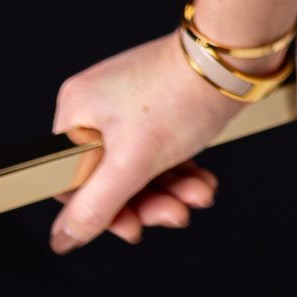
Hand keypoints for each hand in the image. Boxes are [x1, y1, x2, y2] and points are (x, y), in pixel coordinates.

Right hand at [49, 30, 249, 250]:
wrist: (234, 57)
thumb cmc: (181, 96)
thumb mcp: (132, 164)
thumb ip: (95, 208)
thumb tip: (62, 240)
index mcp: (77, 111)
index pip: (73, 183)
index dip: (103, 213)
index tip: (133, 228)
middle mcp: (98, 105)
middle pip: (110, 178)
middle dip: (149, 202)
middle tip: (176, 214)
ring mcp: (130, 105)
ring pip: (140, 168)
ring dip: (171, 190)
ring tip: (199, 195)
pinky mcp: (160, 106)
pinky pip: (160, 151)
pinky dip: (180, 171)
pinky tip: (202, 183)